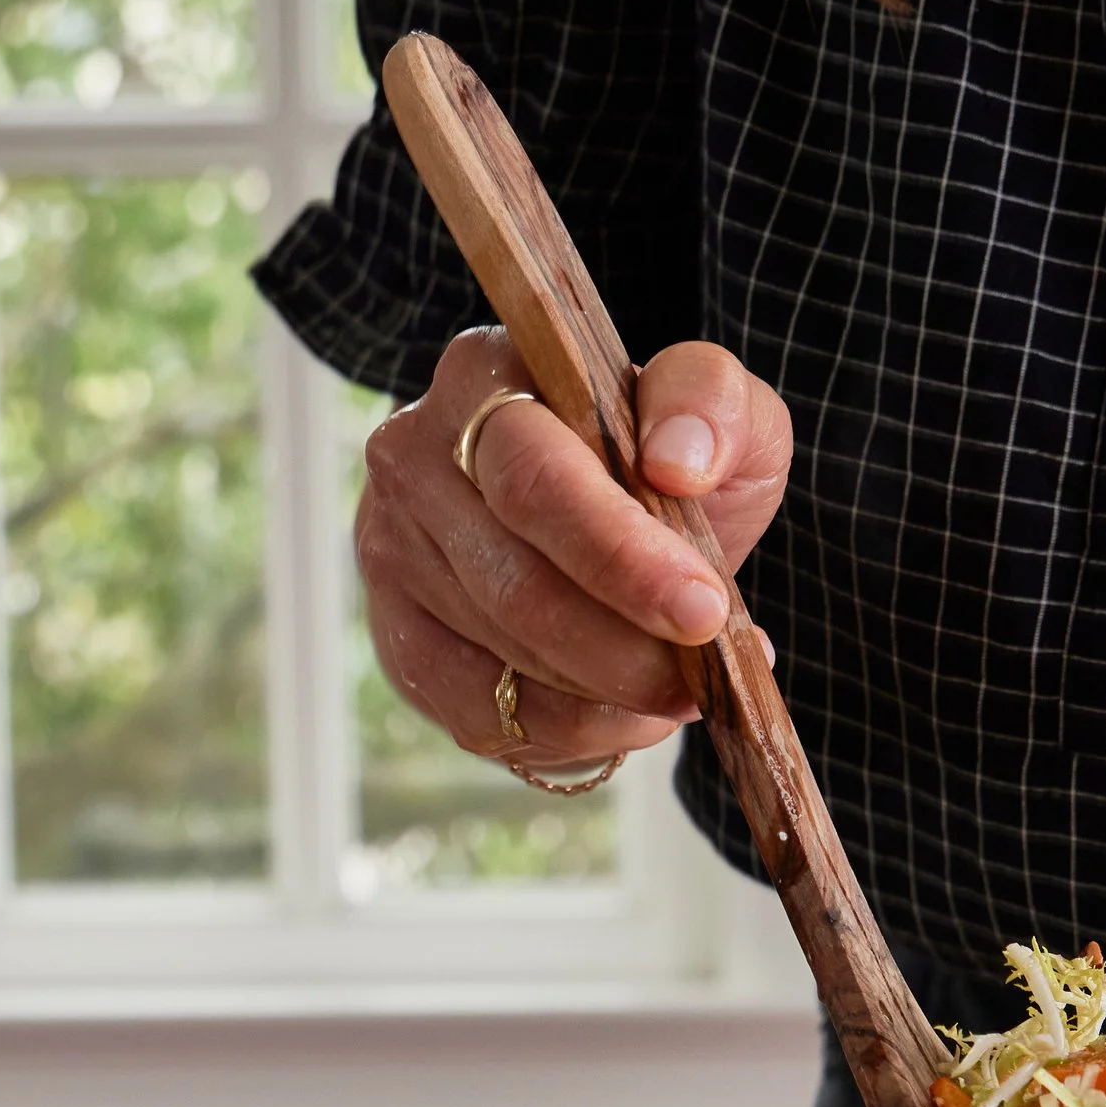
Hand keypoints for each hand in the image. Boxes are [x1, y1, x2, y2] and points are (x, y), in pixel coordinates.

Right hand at [355, 327, 793, 778]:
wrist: (612, 517)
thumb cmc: (661, 460)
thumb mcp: (713, 407)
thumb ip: (711, 402)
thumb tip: (678, 460)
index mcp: (486, 376)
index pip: (536, 480)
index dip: (620, 557)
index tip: (702, 611)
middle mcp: (416, 456)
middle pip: (514, 584)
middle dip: (623, 650)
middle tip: (701, 680)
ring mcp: (392, 551)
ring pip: (505, 656)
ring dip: (608, 694)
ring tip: (681, 691)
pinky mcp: (398, 637)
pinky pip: (482, 713)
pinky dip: (570, 730)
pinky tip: (626, 714)